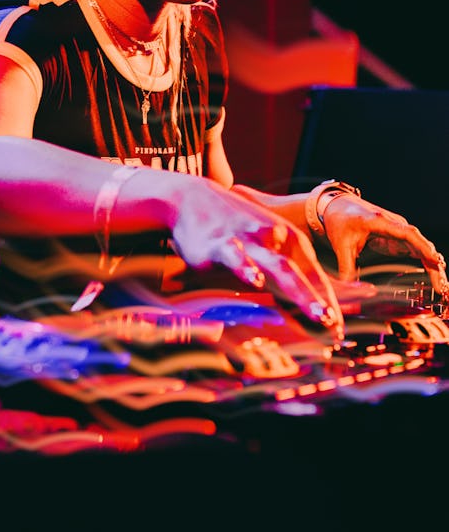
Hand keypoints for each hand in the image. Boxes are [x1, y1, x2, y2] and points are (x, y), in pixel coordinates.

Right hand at [169, 180, 343, 338]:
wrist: (191, 199)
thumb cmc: (233, 230)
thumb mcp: (264, 248)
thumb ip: (284, 277)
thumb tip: (307, 309)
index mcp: (290, 242)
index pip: (317, 277)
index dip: (330, 305)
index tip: (339, 333)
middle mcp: (275, 239)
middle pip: (305, 275)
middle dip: (323, 303)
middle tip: (336, 328)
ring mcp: (250, 240)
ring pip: (280, 268)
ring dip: (301, 292)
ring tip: (318, 314)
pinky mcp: (221, 244)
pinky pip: (237, 257)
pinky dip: (248, 269)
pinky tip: (257, 281)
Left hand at [322, 193, 448, 296]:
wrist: (337, 205)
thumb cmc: (340, 219)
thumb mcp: (341, 244)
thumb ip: (346, 266)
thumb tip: (348, 288)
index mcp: (381, 222)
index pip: (407, 233)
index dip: (422, 246)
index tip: (434, 259)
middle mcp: (394, 225)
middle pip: (420, 243)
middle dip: (433, 263)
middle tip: (441, 285)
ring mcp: (398, 231)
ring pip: (421, 248)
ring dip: (433, 266)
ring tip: (441, 286)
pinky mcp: (398, 238)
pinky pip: (416, 250)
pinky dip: (426, 263)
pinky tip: (435, 277)